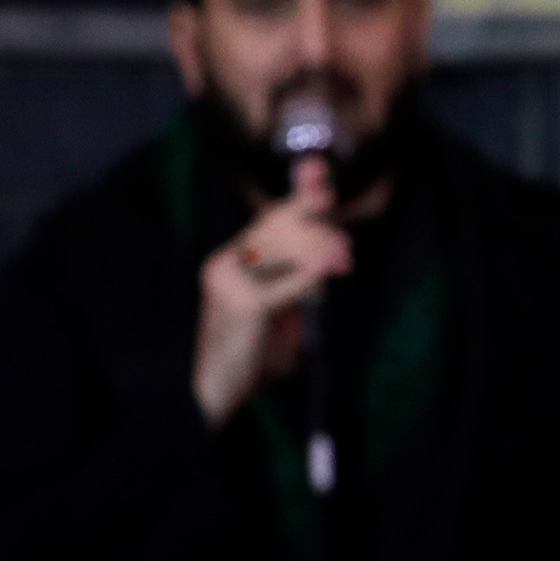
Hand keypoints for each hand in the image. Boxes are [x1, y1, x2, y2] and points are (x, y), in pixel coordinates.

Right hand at [193, 155, 352, 424]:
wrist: (214, 390)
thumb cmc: (252, 352)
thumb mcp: (280, 307)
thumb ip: (301, 277)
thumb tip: (336, 251)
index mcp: (234, 257)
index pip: (272, 217)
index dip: (300, 195)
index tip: (319, 170)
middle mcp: (226, 260)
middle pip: (279, 226)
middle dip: (318, 232)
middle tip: (346, 253)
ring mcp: (228, 279)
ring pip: (283, 248)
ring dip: (319, 252)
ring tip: (343, 262)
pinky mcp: (239, 303)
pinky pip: (284, 284)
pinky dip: (308, 279)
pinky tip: (326, 274)